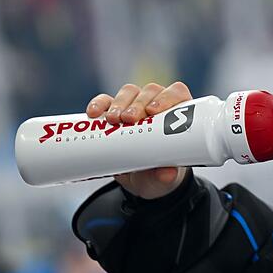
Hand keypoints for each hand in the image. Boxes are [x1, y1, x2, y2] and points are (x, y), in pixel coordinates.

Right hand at [86, 82, 192, 198]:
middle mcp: (157, 104)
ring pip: (129, 92)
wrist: (142, 180)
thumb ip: (167, 176)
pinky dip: (99, 104)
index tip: (154, 111)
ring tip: (112, 119)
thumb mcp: (165, 177)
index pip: (177, 93)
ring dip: (119, 103)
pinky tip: (93, 113)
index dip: (167, 97)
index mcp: (178, 113)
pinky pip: (105, 101)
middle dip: (139, 103)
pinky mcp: (114, 113)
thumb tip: (166, 174)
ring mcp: (135, 106)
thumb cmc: (161, 171)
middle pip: (150, 92)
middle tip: (129, 118)